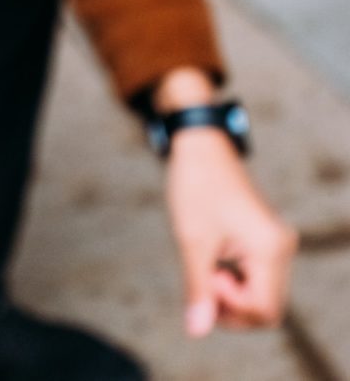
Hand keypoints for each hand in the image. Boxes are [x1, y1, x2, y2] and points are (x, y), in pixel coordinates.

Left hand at [166, 127, 297, 335]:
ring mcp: (276, 243)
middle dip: (231, 307)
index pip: (263, 311)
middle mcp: (281, 247)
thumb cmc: (196, 184)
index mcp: (270, 248)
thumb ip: (198, 288)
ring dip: (231, 293)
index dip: (230, 310)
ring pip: (260, 294)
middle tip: (201, 277)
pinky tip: (212, 259)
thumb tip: (197, 330)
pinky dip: (233, 279)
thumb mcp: (192, 240)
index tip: (205, 278)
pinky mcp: (265, 239)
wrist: (199, 144)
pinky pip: (256, 277)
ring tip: (205, 264)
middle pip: (266, 308)